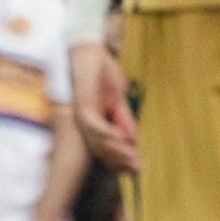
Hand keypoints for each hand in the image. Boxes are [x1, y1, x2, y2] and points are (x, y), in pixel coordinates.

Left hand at [71, 43, 141, 172]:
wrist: (91, 51)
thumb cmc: (102, 73)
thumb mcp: (118, 100)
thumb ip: (123, 120)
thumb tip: (132, 141)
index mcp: (93, 123)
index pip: (105, 149)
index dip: (120, 161)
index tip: (137, 169)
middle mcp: (85, 123)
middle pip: (100, 150)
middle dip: (120, 161)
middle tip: (138, 168)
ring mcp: (82, 114)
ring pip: (96, 141)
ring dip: (115, 151)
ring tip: (132, 157)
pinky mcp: (82, 104)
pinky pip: (94, 125)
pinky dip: (107, 134)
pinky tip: (120, 139)